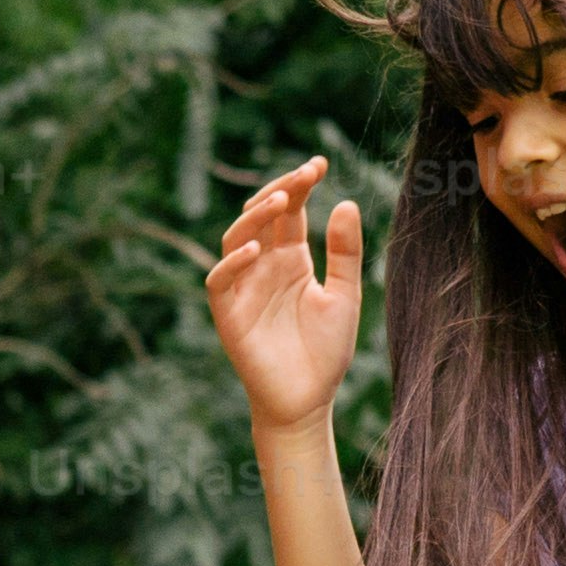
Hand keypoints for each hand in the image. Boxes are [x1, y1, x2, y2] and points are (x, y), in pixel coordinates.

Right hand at [207, 157, 370, 429]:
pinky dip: (232, 263)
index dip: (299, 185)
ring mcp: (243, 288)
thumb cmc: (325, 352)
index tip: (319, 164)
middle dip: (280, 191)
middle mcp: (263, 267)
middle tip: (304, 173)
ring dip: (254, 219)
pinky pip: (219, 281)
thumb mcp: (344, 295)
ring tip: (281, 202)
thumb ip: (344, 253)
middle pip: (261, 217)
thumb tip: (346, 202)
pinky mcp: (228, 314)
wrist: (307, 402)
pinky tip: (256, 250)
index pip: (290, 212)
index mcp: (290, 259)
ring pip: (235, 240)